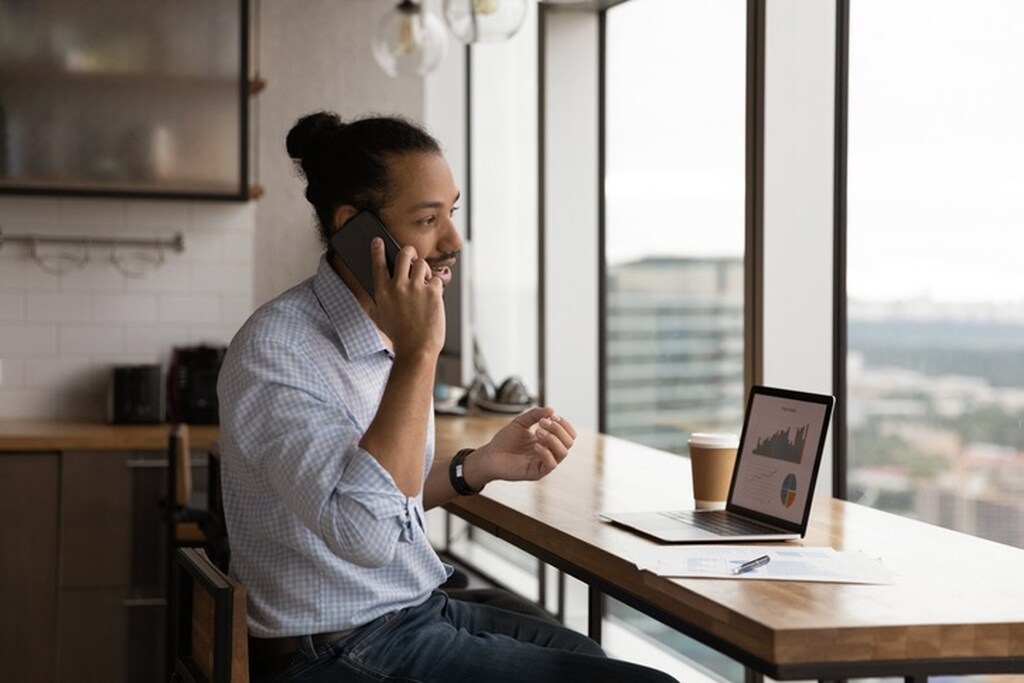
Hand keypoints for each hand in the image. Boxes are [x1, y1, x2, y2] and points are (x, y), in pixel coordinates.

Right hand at [371, 239, 444, 358]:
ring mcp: (415, 288)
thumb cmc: (399, 336)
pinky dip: (435, 286)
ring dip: (424, 270)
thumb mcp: (380, 317)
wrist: (416, 349)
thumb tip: (382, 288)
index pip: (378, 264)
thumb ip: (379, 301)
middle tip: (411, 256)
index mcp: (382, 292)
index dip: (378, 250)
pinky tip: (433, 296)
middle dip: (409, 252)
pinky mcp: (432, 292)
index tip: (378, 241)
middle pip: (404, 254)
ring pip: (422, 263)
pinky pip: (436, 279)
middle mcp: (398, 286)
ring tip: (424, 281)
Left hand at [469, 407, 577, 485]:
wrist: (489, 455)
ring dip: (552, 438)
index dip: (564, 423)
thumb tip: (552, 410)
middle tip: (542, 423)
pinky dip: (545, 452)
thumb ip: (535, 414)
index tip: (551, 415)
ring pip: (563, 452)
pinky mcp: (537, 473)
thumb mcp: (521, 422)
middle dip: (558, 429)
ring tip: (537, 432)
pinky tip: (534, 445)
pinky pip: (551, 464)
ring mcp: (544, 463)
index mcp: (548, 441)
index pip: (569, 434)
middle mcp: (549, 452)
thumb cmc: (505, 440)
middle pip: (569, 442)